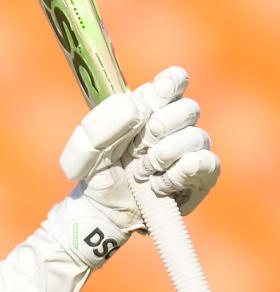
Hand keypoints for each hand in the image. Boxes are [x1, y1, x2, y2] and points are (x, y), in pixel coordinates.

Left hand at [47, 67, 219, 266]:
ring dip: (164, 155)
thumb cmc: (97, 171)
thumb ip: (103, 123)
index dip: (171, 83)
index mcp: (149, 107)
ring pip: (197, 137)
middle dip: (161, 126)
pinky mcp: (202, 175)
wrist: (103, 210)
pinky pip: (206, 163)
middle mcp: (175, 125)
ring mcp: (191, 149)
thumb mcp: (86, 147)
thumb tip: (138, 108)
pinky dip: (180, 173)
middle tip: (137, 147)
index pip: (174, 81)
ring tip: (140, 172)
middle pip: (189, 108)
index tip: (159, 91)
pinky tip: (158, 184)